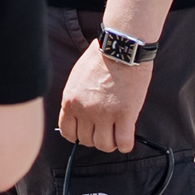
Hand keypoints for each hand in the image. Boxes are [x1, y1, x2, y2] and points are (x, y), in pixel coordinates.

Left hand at [58, 40, 152, 154]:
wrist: (121, 49)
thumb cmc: (100, 60)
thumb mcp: (77, 79)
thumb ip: (76, 98)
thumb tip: (78, 116)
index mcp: (70, 101)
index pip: (67, 132)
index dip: (78, 136)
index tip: (87, 132)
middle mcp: (85, 110)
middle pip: (86, 141)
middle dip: (96, 138)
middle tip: (105, 131)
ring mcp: (105, 114)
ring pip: (104, 145)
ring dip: (111, 143)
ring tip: (116, 133)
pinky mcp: (125, 115)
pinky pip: (123, 143)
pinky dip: (125, 144)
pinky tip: (127, 136)